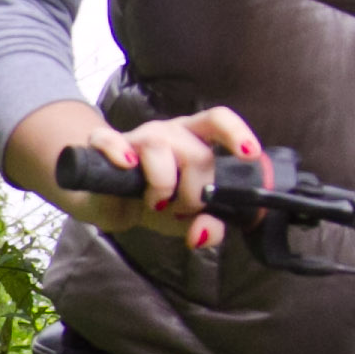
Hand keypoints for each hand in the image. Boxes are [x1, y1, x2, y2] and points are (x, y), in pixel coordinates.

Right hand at [63, 106, 262, 250]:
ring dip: (162, 184)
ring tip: (154, 204)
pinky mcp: (104, 145)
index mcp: (194, 141)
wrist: (108, 204)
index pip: (218, 120)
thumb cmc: (153, 203)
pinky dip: (118, 151)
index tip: (249, 154)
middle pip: (195, 152)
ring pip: (159, 146)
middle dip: (194, 192)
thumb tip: (201, 233)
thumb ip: (208, 227)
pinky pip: (110, 140)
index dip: (236, 132)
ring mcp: (136, 136)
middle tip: (182, 210)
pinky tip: (126, 165)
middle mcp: (169, 133)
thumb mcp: (187, 221)